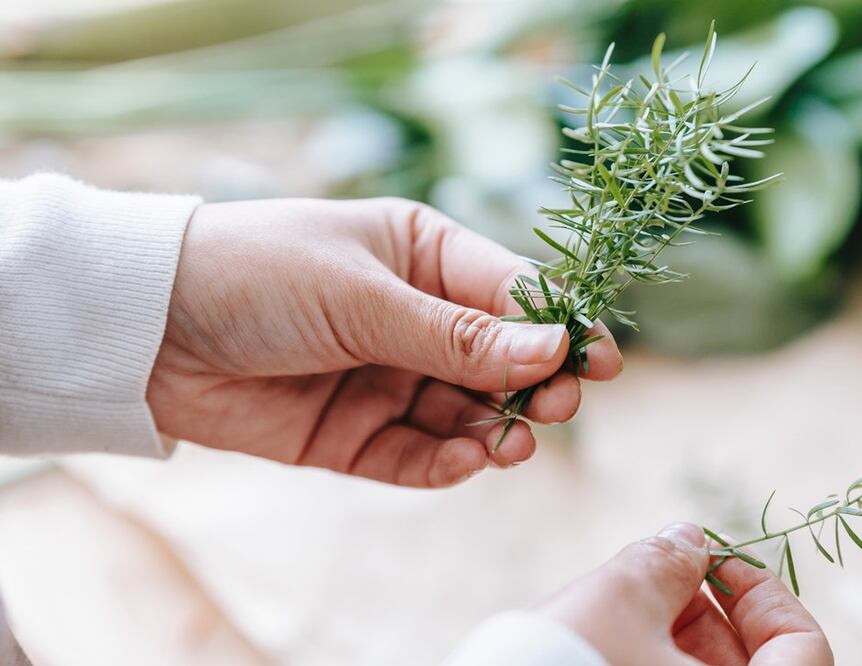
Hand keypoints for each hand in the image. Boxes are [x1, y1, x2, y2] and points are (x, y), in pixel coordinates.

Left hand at [148, 197, 621, 486]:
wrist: (148, 330)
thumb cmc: (258, 275)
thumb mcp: (364, 295)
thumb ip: (458, 333)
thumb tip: (555, 346)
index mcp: (423, 255)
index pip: (512, 293)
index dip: (560, 327)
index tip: (600, 361)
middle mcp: (414, 317)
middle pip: (501, 359)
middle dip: (535, 384)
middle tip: (557, 406)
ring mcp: (387, 377)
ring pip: (466, 413)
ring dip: (495, 429)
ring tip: (509, 443)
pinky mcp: (356, 433)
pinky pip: (417, 455)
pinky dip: (446, 462)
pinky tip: (465, 461)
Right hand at [536, 523, 832, 665]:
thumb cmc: (567, 665)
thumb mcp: (621, 599)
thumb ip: (667, 563)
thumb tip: (688, 541)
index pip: (801, 646)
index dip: (760, 591)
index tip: (713, 559)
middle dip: (706, 612)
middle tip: (658, 577)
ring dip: (671, 641)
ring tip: (619, 609)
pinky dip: (648, 665)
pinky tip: (604, 639)